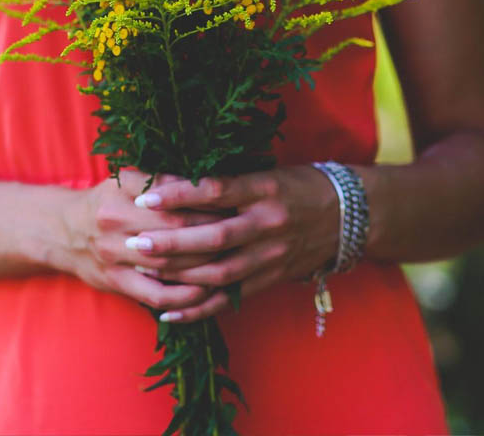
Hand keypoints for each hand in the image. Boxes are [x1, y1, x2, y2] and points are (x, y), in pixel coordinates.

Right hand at [62, 168, 231, 311]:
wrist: (61, 232)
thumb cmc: (104, 201)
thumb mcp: (125, 181)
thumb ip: (160, 181)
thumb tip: (204, 182)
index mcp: (120, 195)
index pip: (174, 203)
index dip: (208, 208)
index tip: (235, 208)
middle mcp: (114, 225)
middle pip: (175, 234)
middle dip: (212, 237)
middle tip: (241, 236)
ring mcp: (114, 257)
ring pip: (168, 266)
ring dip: (204, 268)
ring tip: (233, 263)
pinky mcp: (115, 283)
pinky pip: (155, 294)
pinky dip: (183, 297)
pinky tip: (206, 293)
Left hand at [124, 165, 341, 323]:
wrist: (349, 214)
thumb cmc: (299, 185)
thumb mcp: (267, 172)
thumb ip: (227, 181)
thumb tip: (171, 179)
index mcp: (264, 189)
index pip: (216, 191)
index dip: (179, 194)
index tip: (145, 196)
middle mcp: (268, 224)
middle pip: (214, 237)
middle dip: (171, 242)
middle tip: (135, 242)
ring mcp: (271, 255)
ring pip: (219, 271)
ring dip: (179, 275)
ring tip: (144, 271)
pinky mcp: (271, 279)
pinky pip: (230, 299)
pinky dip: (198, 309)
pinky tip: (168, 312)